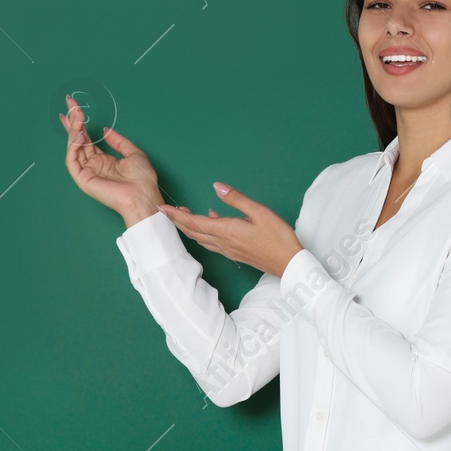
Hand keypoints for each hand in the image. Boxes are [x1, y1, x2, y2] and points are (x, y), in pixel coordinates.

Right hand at [60, 95, 161, 224]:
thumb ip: (117, 140)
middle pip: (79, 140)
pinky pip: (73, 160)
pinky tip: (79, 134)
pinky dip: (73, 146)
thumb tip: (104, 130)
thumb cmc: (142, 178)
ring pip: (74, 147)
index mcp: (105, 160)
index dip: (82, 124)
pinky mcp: (83, 178)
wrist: (143, 195)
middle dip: (73, 121)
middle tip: (70, 102)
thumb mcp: (133, 152)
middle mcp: (94, 165)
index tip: (76, 108)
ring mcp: (87, 171)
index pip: (88, 139)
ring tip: (77, 114)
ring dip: (74, 129)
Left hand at [158, 183, 305, 278]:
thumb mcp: (259, 212)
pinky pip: (212, 242)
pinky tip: (211, 221)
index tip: (162, 208)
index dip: (176, 215)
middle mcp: (223, 242)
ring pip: (201, 238)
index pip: (194, 222)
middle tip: (167, 210)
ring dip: (189, 227)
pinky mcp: (235, 254)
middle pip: (193, 232)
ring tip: (183, 215)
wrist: (289, 264)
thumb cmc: (278, 237)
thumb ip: (236, 199)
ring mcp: (228, 250)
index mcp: (226, 230)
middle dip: (178, 221)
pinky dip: (204, 232)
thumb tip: (217, 187)